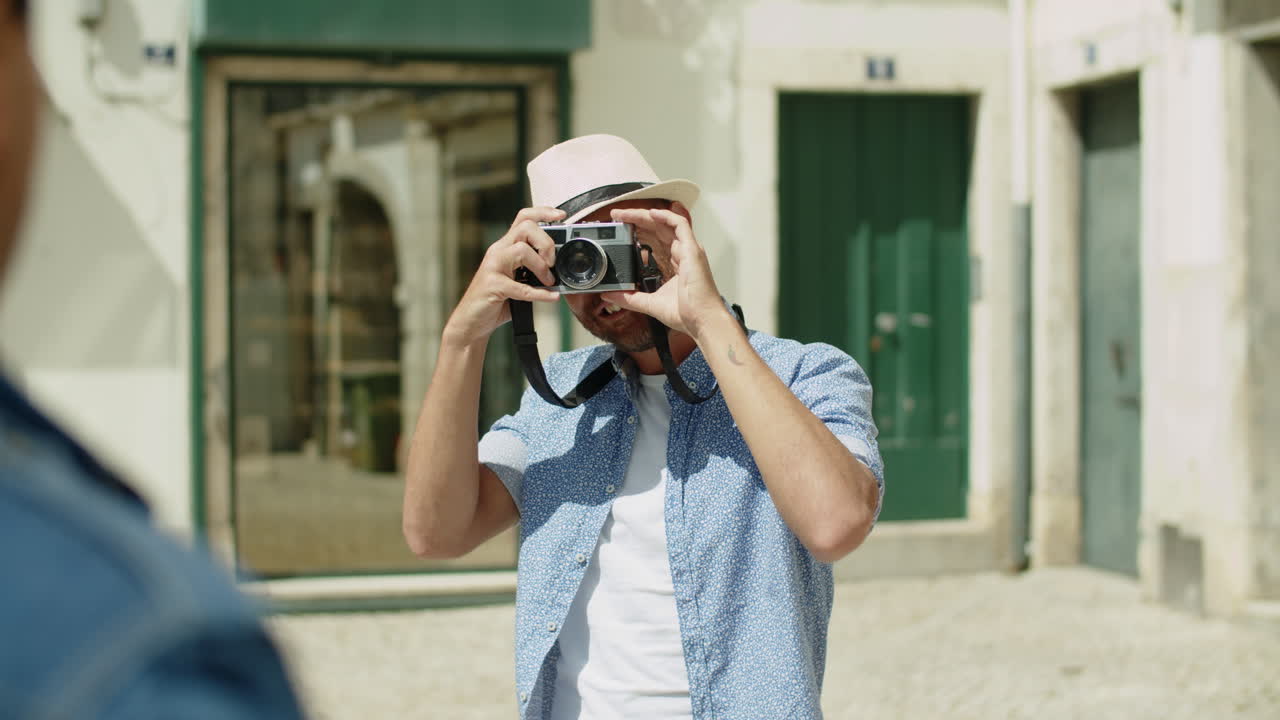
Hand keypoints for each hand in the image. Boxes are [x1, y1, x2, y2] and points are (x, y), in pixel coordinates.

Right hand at [443, 207, 561, 346]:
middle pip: (526, 227)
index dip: (543, 212)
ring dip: (542, 266)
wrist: (472, 322)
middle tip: (552, 262)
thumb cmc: (497, 301)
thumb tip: (561, 273)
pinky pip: (521, 287)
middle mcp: (498, 251)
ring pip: (522, 250)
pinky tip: (551, 297)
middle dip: (546, 242)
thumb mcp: (518, 280)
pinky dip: (540, 293)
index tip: (561, 215)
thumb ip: (534, 271)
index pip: (523, 217)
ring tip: (549, 281)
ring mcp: (493, 267)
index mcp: (505, 247)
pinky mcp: (492, 285)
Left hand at [601, 207, 729, 342]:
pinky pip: (680, 225)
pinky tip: (650, 213)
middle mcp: (683, 254)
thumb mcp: (650, 303)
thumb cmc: (688, 314)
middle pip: (658, 228)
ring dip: (644, 215)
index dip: (639, 231)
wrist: (703, 321)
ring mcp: (689, 250)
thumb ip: (630, 298)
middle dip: (636, 220)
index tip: (621, 229)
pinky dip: (666, 216)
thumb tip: (610, 295)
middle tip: (617, 216)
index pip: (656, 240)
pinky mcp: (692, 250)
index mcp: (676, 264)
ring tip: (625, 214)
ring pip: (666, 223)